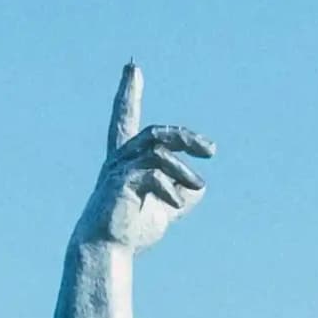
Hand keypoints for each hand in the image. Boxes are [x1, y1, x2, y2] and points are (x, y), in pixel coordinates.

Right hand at [79, 63, 212, 253]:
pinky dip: (170, 189)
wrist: (107, 250)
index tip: (132, 67)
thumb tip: (199, 186)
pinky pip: (152, 176)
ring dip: (182, 168)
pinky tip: (178, 203)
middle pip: (156, 133)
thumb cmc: (131, 230)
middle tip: (211, 149)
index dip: (128, 92)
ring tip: (199, 185)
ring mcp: (120, 170)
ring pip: (158, 153)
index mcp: (127, 159)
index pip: (126, 119)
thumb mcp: (164, 210)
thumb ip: (180, 194)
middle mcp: (120, 158)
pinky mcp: (122, 184)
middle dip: (184, 137)